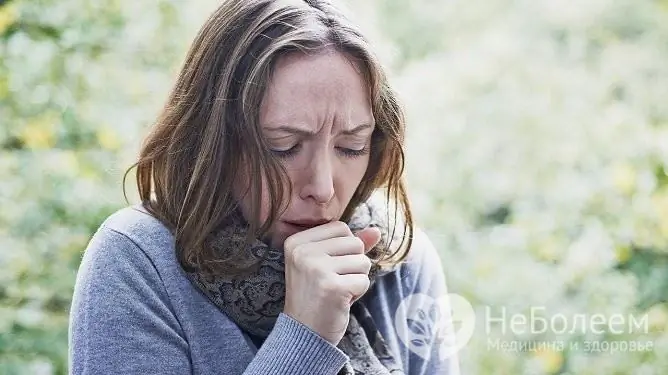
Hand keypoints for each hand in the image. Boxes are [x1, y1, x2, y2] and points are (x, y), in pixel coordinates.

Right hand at [282, 222, 380, 344]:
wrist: (304, 333)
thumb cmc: (317, 296)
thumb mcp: (327, 264)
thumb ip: (349, 245)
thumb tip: (376, 230)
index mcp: (297, 242)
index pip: (341, 228)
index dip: (344, 249)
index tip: (327, 269)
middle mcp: (303, 252)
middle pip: (354, 243)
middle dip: (353, 265)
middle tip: (333, 282)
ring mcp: (316, 269)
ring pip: (363, 261)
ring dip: (356, 279)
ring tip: (337, 292)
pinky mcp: (332, 287)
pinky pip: (364, 281)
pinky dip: (358, 293)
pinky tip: (340, 301)